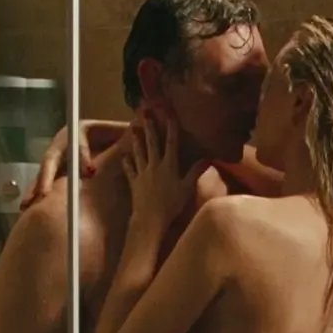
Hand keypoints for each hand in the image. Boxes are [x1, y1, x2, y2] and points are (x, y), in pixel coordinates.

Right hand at [20, 119, 131, 208]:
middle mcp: (61, 145)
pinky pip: (40, 184)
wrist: (93, 135)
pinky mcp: (50, 171)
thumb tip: (141, 123)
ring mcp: (53, 159)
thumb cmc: (108, 134)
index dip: (83, 158)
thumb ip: (126, 131)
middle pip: (50, 160)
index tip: (90, 172)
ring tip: (28, 206)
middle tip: (45, 194)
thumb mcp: (116, 131)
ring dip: (34, 190)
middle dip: (47, 177)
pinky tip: (26, 209)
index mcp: (77, 132)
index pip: (78, 145)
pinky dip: (33, 196)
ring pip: (41, 174)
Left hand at [118, 109, 207, 234]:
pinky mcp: (134, 182)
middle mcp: (154, 166)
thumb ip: (195, 172)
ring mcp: (142, 173)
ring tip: (133, 130)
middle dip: (149, 128)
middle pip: (152, 143)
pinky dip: (126, 162)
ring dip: (136, 141)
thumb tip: (208, 158)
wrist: (150, 218)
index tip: (169, 115)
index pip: (171, 143)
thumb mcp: (187, 188)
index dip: (171, 128)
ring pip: (139, 153)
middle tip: (145, 114)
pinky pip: (129, 169)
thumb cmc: (171, 204)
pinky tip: (124, 156)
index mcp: (169, 166)